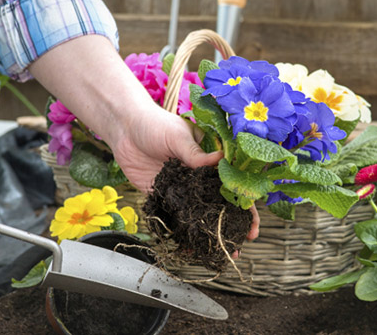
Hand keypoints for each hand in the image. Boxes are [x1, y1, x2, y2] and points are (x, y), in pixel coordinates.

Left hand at [108, 103, 259, 240]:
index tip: (252, 221)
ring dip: (210, 232)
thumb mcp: (178, 136)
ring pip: (200, 213)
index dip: (245, 202)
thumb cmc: (155, 124)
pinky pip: (175, 217)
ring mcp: (183, 188)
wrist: (124, 129)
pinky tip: (189, 248)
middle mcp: (200, 175)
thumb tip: (220, 160)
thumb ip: (195, 153)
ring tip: (219, 252)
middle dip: (233, 223)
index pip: (233, 182)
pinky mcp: (164, 196)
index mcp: (210, 158)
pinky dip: (182, 232)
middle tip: (242, 242)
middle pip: (221, 202)